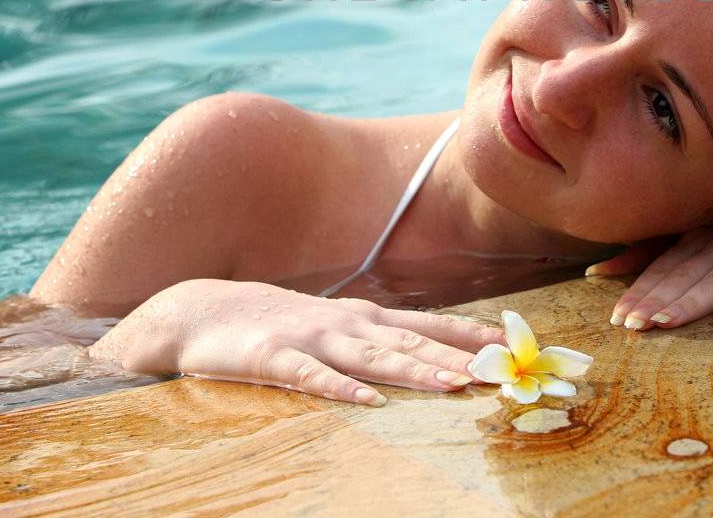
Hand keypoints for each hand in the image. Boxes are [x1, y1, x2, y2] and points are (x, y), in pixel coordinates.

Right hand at [87, 279, 504, 405]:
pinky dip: (341, 388)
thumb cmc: (277, 323)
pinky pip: (312, 378)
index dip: (469, 336)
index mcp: (362, 318)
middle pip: (409, 341)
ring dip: (414, 370)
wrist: (201, 310)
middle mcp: (345, 323)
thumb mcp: (331, 327)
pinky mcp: (273, 358)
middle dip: (456, 357)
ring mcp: (310, 339)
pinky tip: (367, 402)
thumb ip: (375, 340)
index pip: (426, 325)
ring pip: (371, 358)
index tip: (511, 346)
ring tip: (452, 384)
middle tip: (498, 373)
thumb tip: (427, 353)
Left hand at [589, 196, 712, 329]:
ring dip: (694, 299)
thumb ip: (667, 248)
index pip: (668, 261)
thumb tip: (604, 268)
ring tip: (666, 321)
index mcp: (712, 230)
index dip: (641, 287)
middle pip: (690, 270)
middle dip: (658, 298)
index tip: (615, 314)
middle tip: (630, 325)